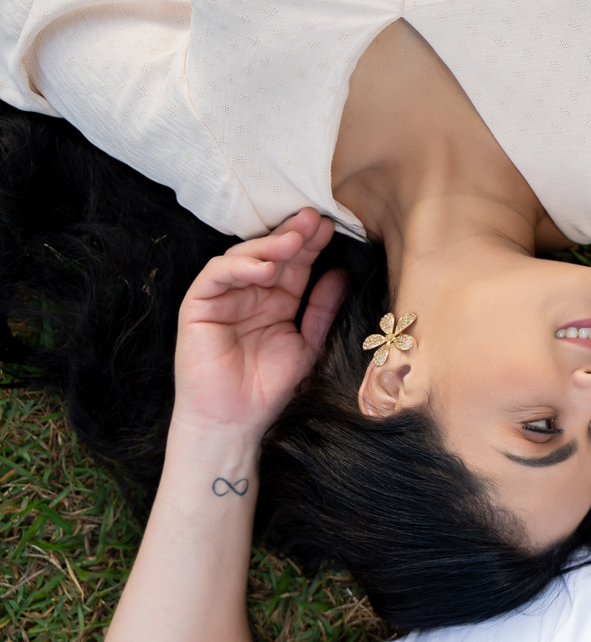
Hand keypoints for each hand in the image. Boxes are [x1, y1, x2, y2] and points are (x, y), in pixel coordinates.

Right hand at [172, 208, 344, 438]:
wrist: (234, 422)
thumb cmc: (268, 388)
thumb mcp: (307, 344)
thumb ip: (322, 309)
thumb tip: (341, 273)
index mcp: (276, 300)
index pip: (295, 265)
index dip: (311, 245)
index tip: (332, 226)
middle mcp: (249, 293)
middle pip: (271, 255)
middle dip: (293, 235)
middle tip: (314, 219)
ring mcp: (223, 298)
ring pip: (242, 258)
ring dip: (269, 247)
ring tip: (294, 240)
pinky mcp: (198, 306)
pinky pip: (216, 276)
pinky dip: (239, 268)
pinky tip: (265, 269)